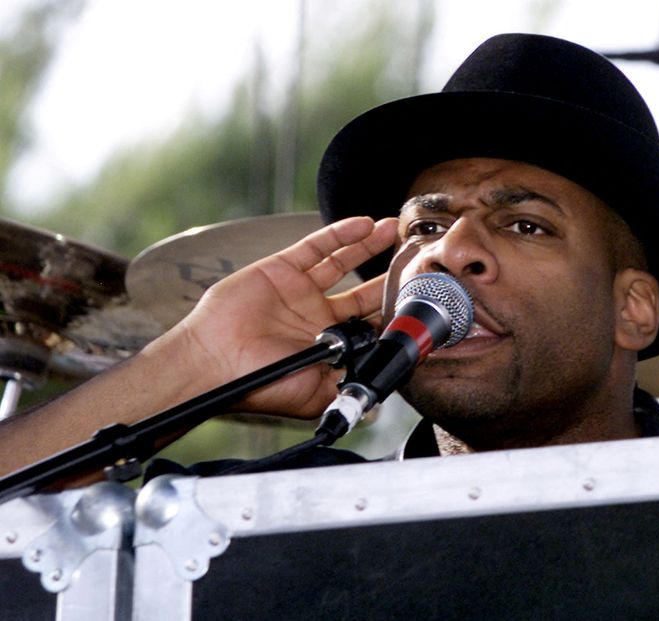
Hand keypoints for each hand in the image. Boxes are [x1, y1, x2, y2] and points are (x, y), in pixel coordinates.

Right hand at [159, 216, 397, 418]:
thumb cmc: (261, 383)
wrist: (216, 363)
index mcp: (327, 344)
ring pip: (342, 261)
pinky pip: (317, 246)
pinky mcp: (282, 268)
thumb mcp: (315, 394)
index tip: (417, 299)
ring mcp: (300, 290)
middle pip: (361, 290)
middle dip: (387, 275)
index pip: (369, 323)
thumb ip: (349, 384)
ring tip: (393, 230)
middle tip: (412, 260)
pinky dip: (342, 234)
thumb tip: (382, 384)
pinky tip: (365, 224)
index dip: (392, 311)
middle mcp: (316, 315)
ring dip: (368, 245)